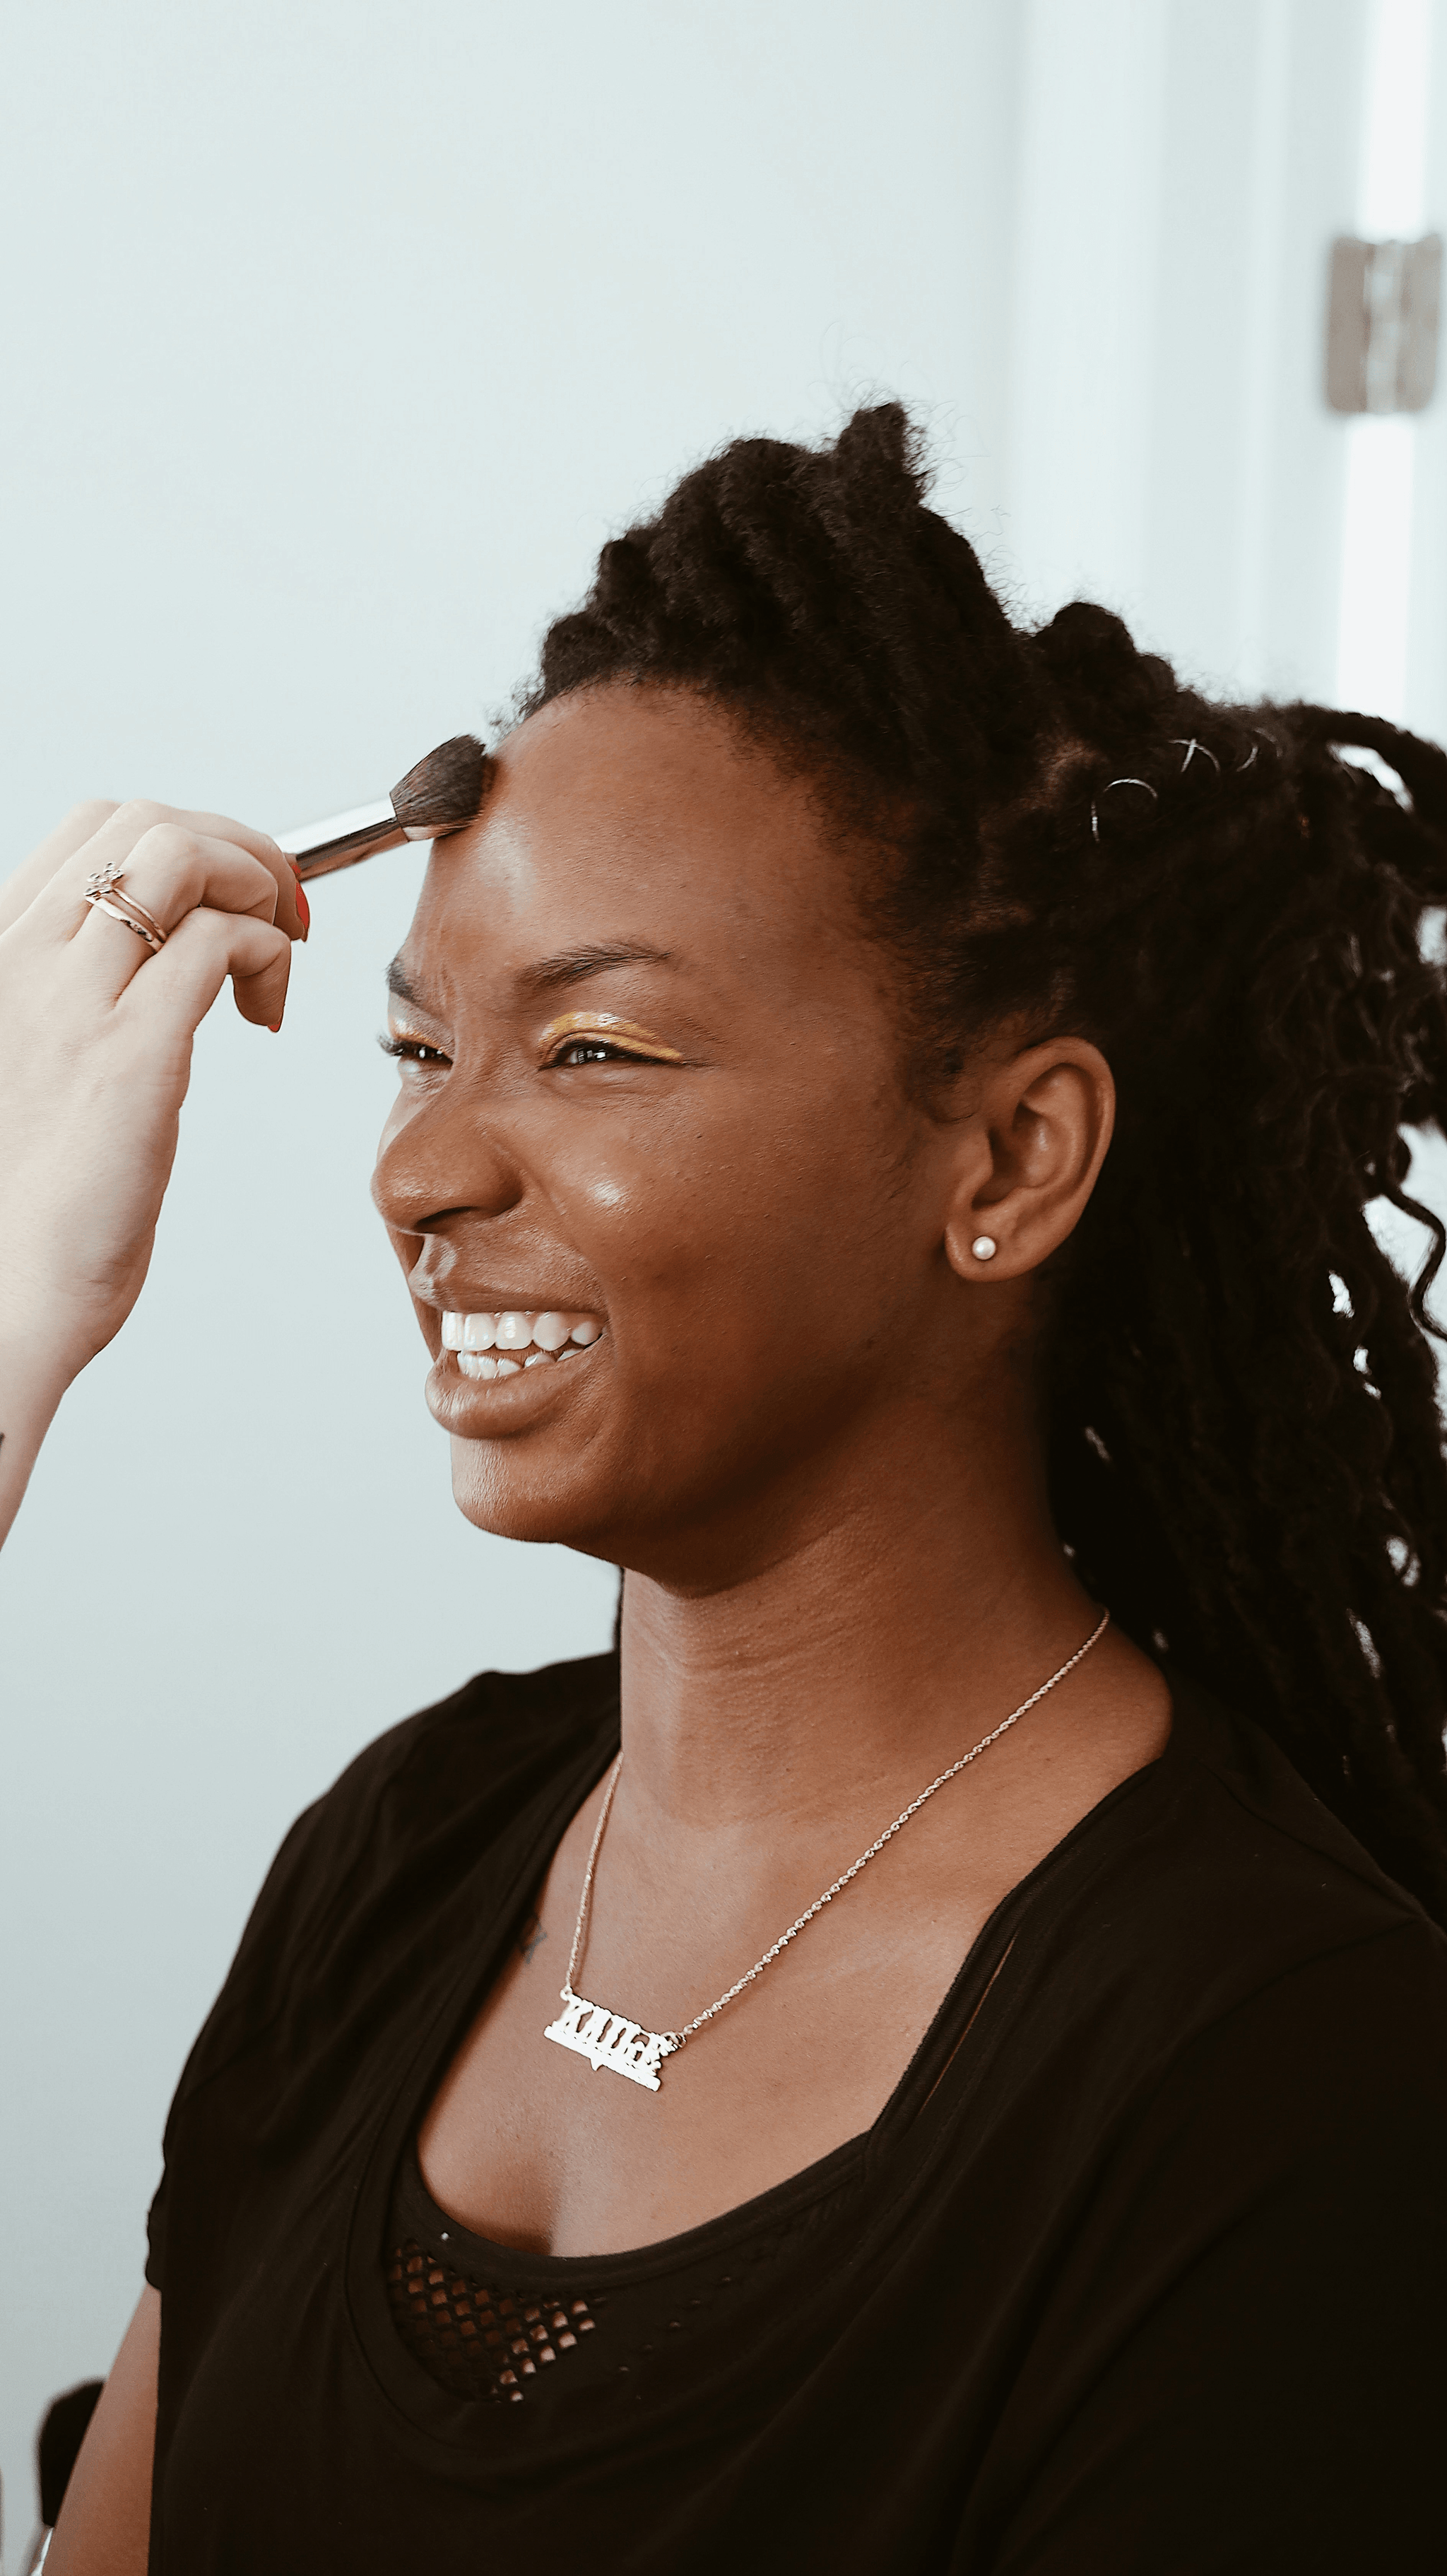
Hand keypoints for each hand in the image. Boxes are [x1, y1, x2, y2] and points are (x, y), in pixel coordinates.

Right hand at [0, 797, 307, 1390]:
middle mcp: (22, 959)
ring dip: (259, 884)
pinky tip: (267, 1013)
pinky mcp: (130, 1052)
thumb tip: (167, 965)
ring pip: (183, 856)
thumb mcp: (40, 1066)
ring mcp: (73, 1001)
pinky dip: (268, 953)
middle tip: (283, 915)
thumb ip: (81, 1002)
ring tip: (282, 951)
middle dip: (238, 845)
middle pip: (145, 821)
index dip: (188, 840)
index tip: (236, 897)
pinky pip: (220, 942)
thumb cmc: (30, 1202)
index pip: (96, 829)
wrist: (4, 1293)